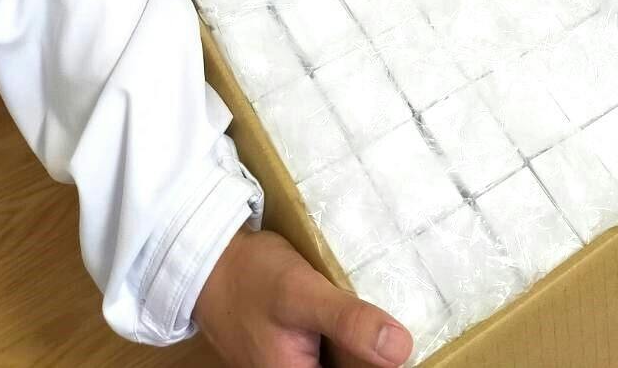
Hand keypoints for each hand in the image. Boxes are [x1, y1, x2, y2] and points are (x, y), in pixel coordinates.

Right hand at [193, 226, 412, 367]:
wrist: (212, 259)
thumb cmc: (253, 277)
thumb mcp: (303, 294)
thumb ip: (349, 322)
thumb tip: (402, 349)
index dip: (381, 366)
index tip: (405, 348)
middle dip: (374, 354)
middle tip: (400, 330)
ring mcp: (295, 364)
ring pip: (344, 361)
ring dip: (363, 346)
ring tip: (390, 322)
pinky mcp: (298, 349)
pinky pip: (333, 351)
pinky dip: (350, 336)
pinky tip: (366, 313)